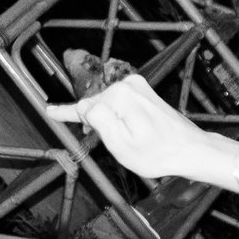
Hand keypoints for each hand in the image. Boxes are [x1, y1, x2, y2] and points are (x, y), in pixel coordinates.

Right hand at [45, 73, 225, 185]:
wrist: (190, 150)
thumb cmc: (157, 153)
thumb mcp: (120, 145)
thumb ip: (99, 122)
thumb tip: (85, 107)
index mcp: (120, 96)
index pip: (84, 106)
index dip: (66, 113)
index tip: (49, 111)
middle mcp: (129, 85)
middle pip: (97, 105)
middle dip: (97, 124)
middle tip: (116, 145)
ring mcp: (138, 87)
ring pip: (108, 106)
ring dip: (110, 123)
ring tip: (129, 142)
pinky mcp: (145, 93)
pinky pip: (121, 104)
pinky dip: (119, 118)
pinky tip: (131, 133)